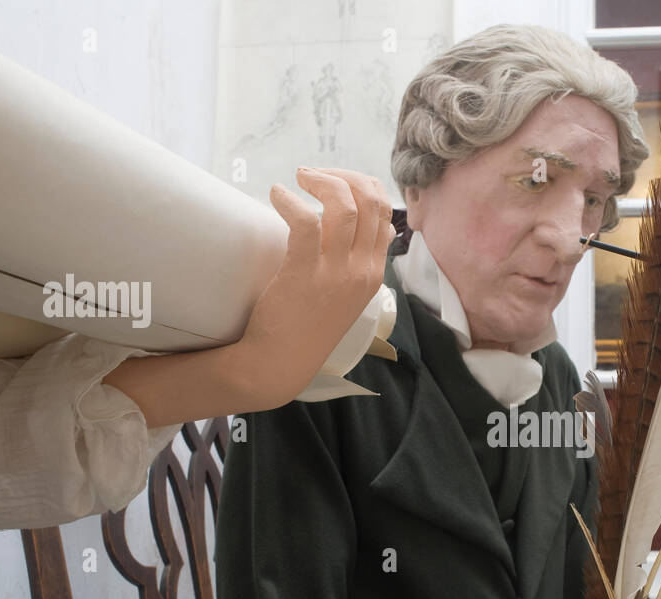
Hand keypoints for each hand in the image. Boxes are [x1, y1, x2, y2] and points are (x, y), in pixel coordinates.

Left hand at [234, 167, 394, 409]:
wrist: (281, 361)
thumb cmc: (308, 325)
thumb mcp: (349, 294)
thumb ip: (362, 260)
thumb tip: (378, 226)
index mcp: (375, 273)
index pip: (383, 212)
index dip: (360, 184)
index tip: (335, 181)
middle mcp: (362, 270)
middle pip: (369, 202)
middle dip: (342, 176)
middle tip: (313, 175)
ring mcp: (336, 273)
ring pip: (344, 206)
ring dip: (320, 181)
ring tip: (298, 178)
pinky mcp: (305, 273)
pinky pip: (305, 221)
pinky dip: (289, 200)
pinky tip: (277, 195)